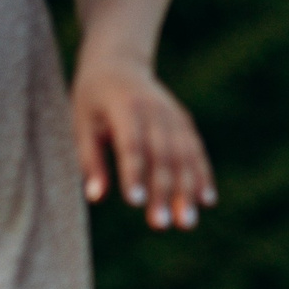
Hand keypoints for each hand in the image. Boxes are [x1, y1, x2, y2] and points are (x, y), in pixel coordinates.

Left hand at [72, 51, 213, 229]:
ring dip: (187, 190)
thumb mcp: (81, 124)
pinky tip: (207, 201)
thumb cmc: (92, 101)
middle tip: (160, 225)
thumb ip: (89, 160)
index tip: (135, 203)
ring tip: (186, 222)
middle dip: (163, 191)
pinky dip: (202, 175)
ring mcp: (172, 114)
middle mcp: (154, 109)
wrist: (118, 62)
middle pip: (162, 154)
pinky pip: (196, 150)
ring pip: (184, 155)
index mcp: (124, 106)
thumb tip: (96, 197)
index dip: (134, 173)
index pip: (132, 143)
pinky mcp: (183, 121)